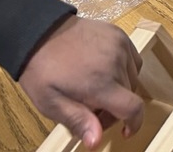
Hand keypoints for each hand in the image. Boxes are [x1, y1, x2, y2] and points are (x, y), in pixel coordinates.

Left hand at [18, 15, 142, 148]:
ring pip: (133, 77)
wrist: (38, 32)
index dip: (134, 124)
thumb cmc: (42, 70)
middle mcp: (115, 63)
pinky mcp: (119, 34)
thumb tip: (96, 142)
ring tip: (97, 88)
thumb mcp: (51, 103)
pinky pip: (132, 58)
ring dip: (121, 88)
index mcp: (100, 83)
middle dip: (115, 108)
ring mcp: (119, 45)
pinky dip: (124, 69)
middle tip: (92, 109)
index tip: (125, 131)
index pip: (133, 108)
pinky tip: (106, 70)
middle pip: (130, 94)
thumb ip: (78, 121)